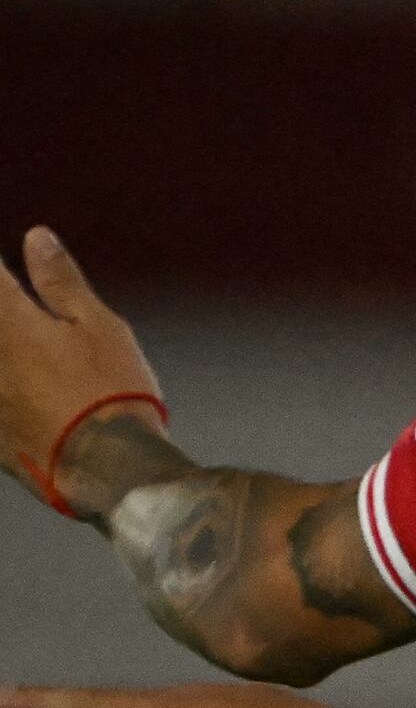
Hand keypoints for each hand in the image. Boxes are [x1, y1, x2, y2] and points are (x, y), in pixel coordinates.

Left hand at [5, 228, 169, 518]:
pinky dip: (4, 401)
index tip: (4, 272)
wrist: (110, 471)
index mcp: (9, 318)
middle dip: (3, 313)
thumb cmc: (112, 393)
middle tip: (27, 331)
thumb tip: (36, 236)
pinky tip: (15, 402)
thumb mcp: (100, 328)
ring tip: (27, 364)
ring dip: (7, 359)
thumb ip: (61, 282)